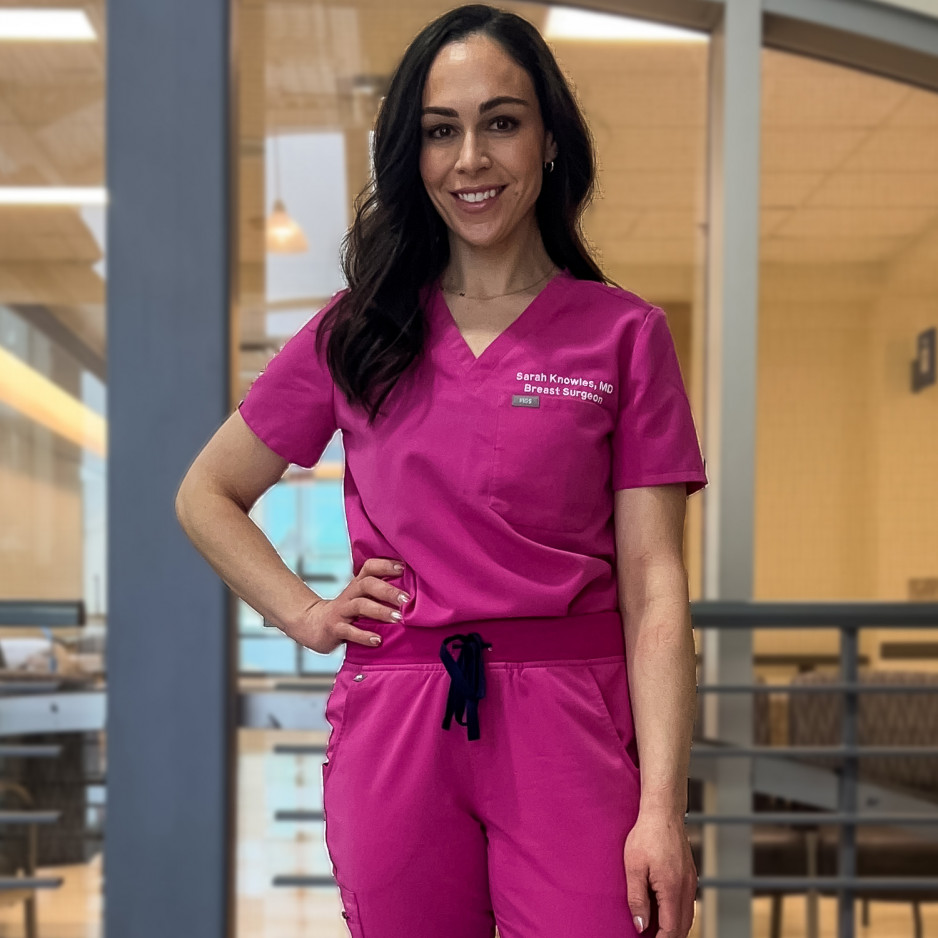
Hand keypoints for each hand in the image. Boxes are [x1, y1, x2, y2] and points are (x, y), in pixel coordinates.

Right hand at [292, 558, 407, 654]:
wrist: (313, 625)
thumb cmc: (347, 611)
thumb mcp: (361, 598)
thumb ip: (380, 593)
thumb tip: (414, 592)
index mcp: (358, 585)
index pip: (369, 567)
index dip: (385, 565)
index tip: (403, 567)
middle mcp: (350, 594)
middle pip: (367, 584)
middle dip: (388, 590)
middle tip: (406, 599)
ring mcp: (341, 611)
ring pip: (360, 606)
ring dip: (380, 611)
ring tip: (398, 619)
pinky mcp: (334, 628)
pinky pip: (349, 631)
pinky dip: (364, 636)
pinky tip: (377, 640)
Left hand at [624, 811, 696, 936]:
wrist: (663, 812)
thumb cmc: (646, 836)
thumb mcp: (634, 867)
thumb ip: (637, 899)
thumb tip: (641, 925)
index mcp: (672, 889)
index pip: (671, 928)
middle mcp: (686, 888)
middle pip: (683, 926)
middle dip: (669, 937)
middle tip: (652, 937)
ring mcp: (691, 881)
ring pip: (688, 915)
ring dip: (675, 927)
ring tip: (658, 931)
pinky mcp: (690, 874)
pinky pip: (688, 902)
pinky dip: (679, 914)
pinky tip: (666, 911)